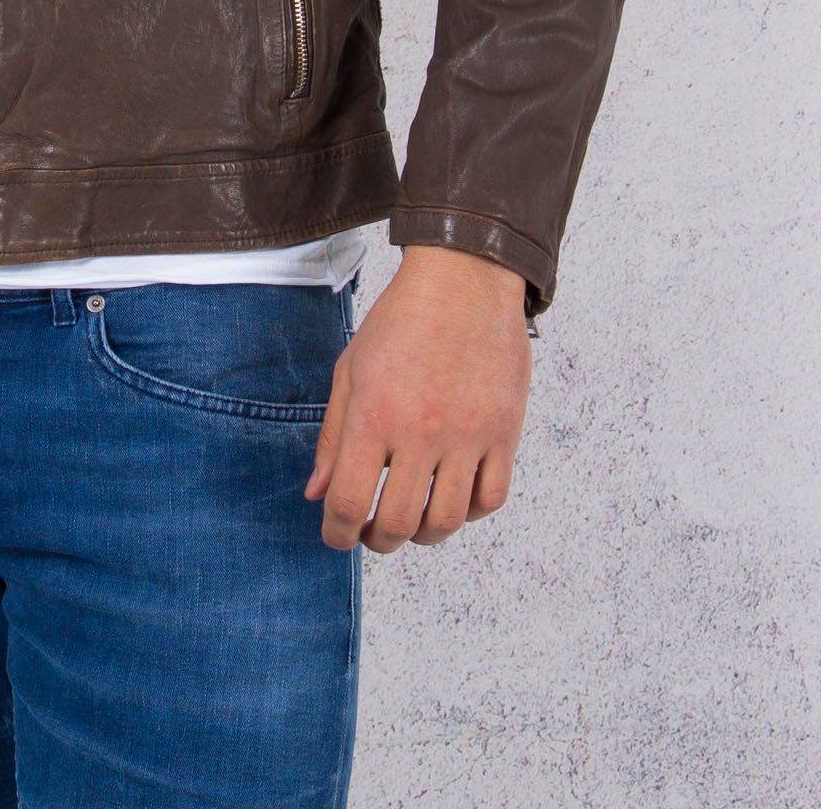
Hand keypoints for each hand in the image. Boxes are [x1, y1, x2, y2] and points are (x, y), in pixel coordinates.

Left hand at [304, 244, 531, 552]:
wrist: (463, 280)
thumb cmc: (402, 320)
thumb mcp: (351, 369)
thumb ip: (332, 435)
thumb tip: (317, 493)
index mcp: (374, 414)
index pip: (347, 501)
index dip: (336, 533)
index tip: (336, 536)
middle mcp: (420, 431)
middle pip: (396, 524)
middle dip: (376, 540)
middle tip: (371, 533)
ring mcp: (467, 435)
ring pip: (445, 522)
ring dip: (422, 535)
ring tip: (411, 520)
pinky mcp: (503, 433)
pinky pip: (489, 499)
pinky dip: (468, 512)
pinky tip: (451, 495)